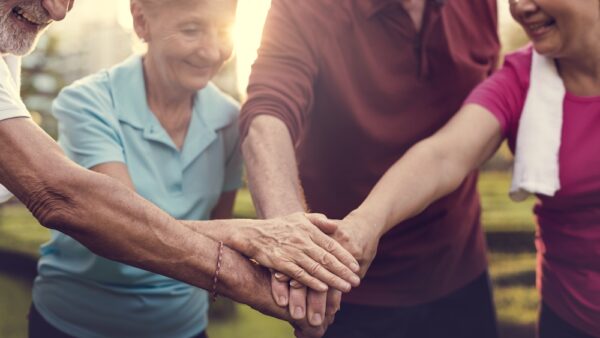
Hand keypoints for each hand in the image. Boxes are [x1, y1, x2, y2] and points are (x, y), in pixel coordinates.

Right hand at [271, 211, 381, 328]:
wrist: (253, 234)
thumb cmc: (278, 226)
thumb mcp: (298, 217)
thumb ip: (318, 220)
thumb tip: (335, 225)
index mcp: (308, 230)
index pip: (331, 245)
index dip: (345, 257)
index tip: (356, 266)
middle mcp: (302, 241)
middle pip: (327, 259)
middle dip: (343, 271)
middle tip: (357, 281)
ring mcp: (292, 252)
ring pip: (316, 268)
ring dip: (333, 279)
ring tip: (346, 288)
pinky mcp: (281, 263)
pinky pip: (299, 274)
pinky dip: (312, 282)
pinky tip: (324, 288)